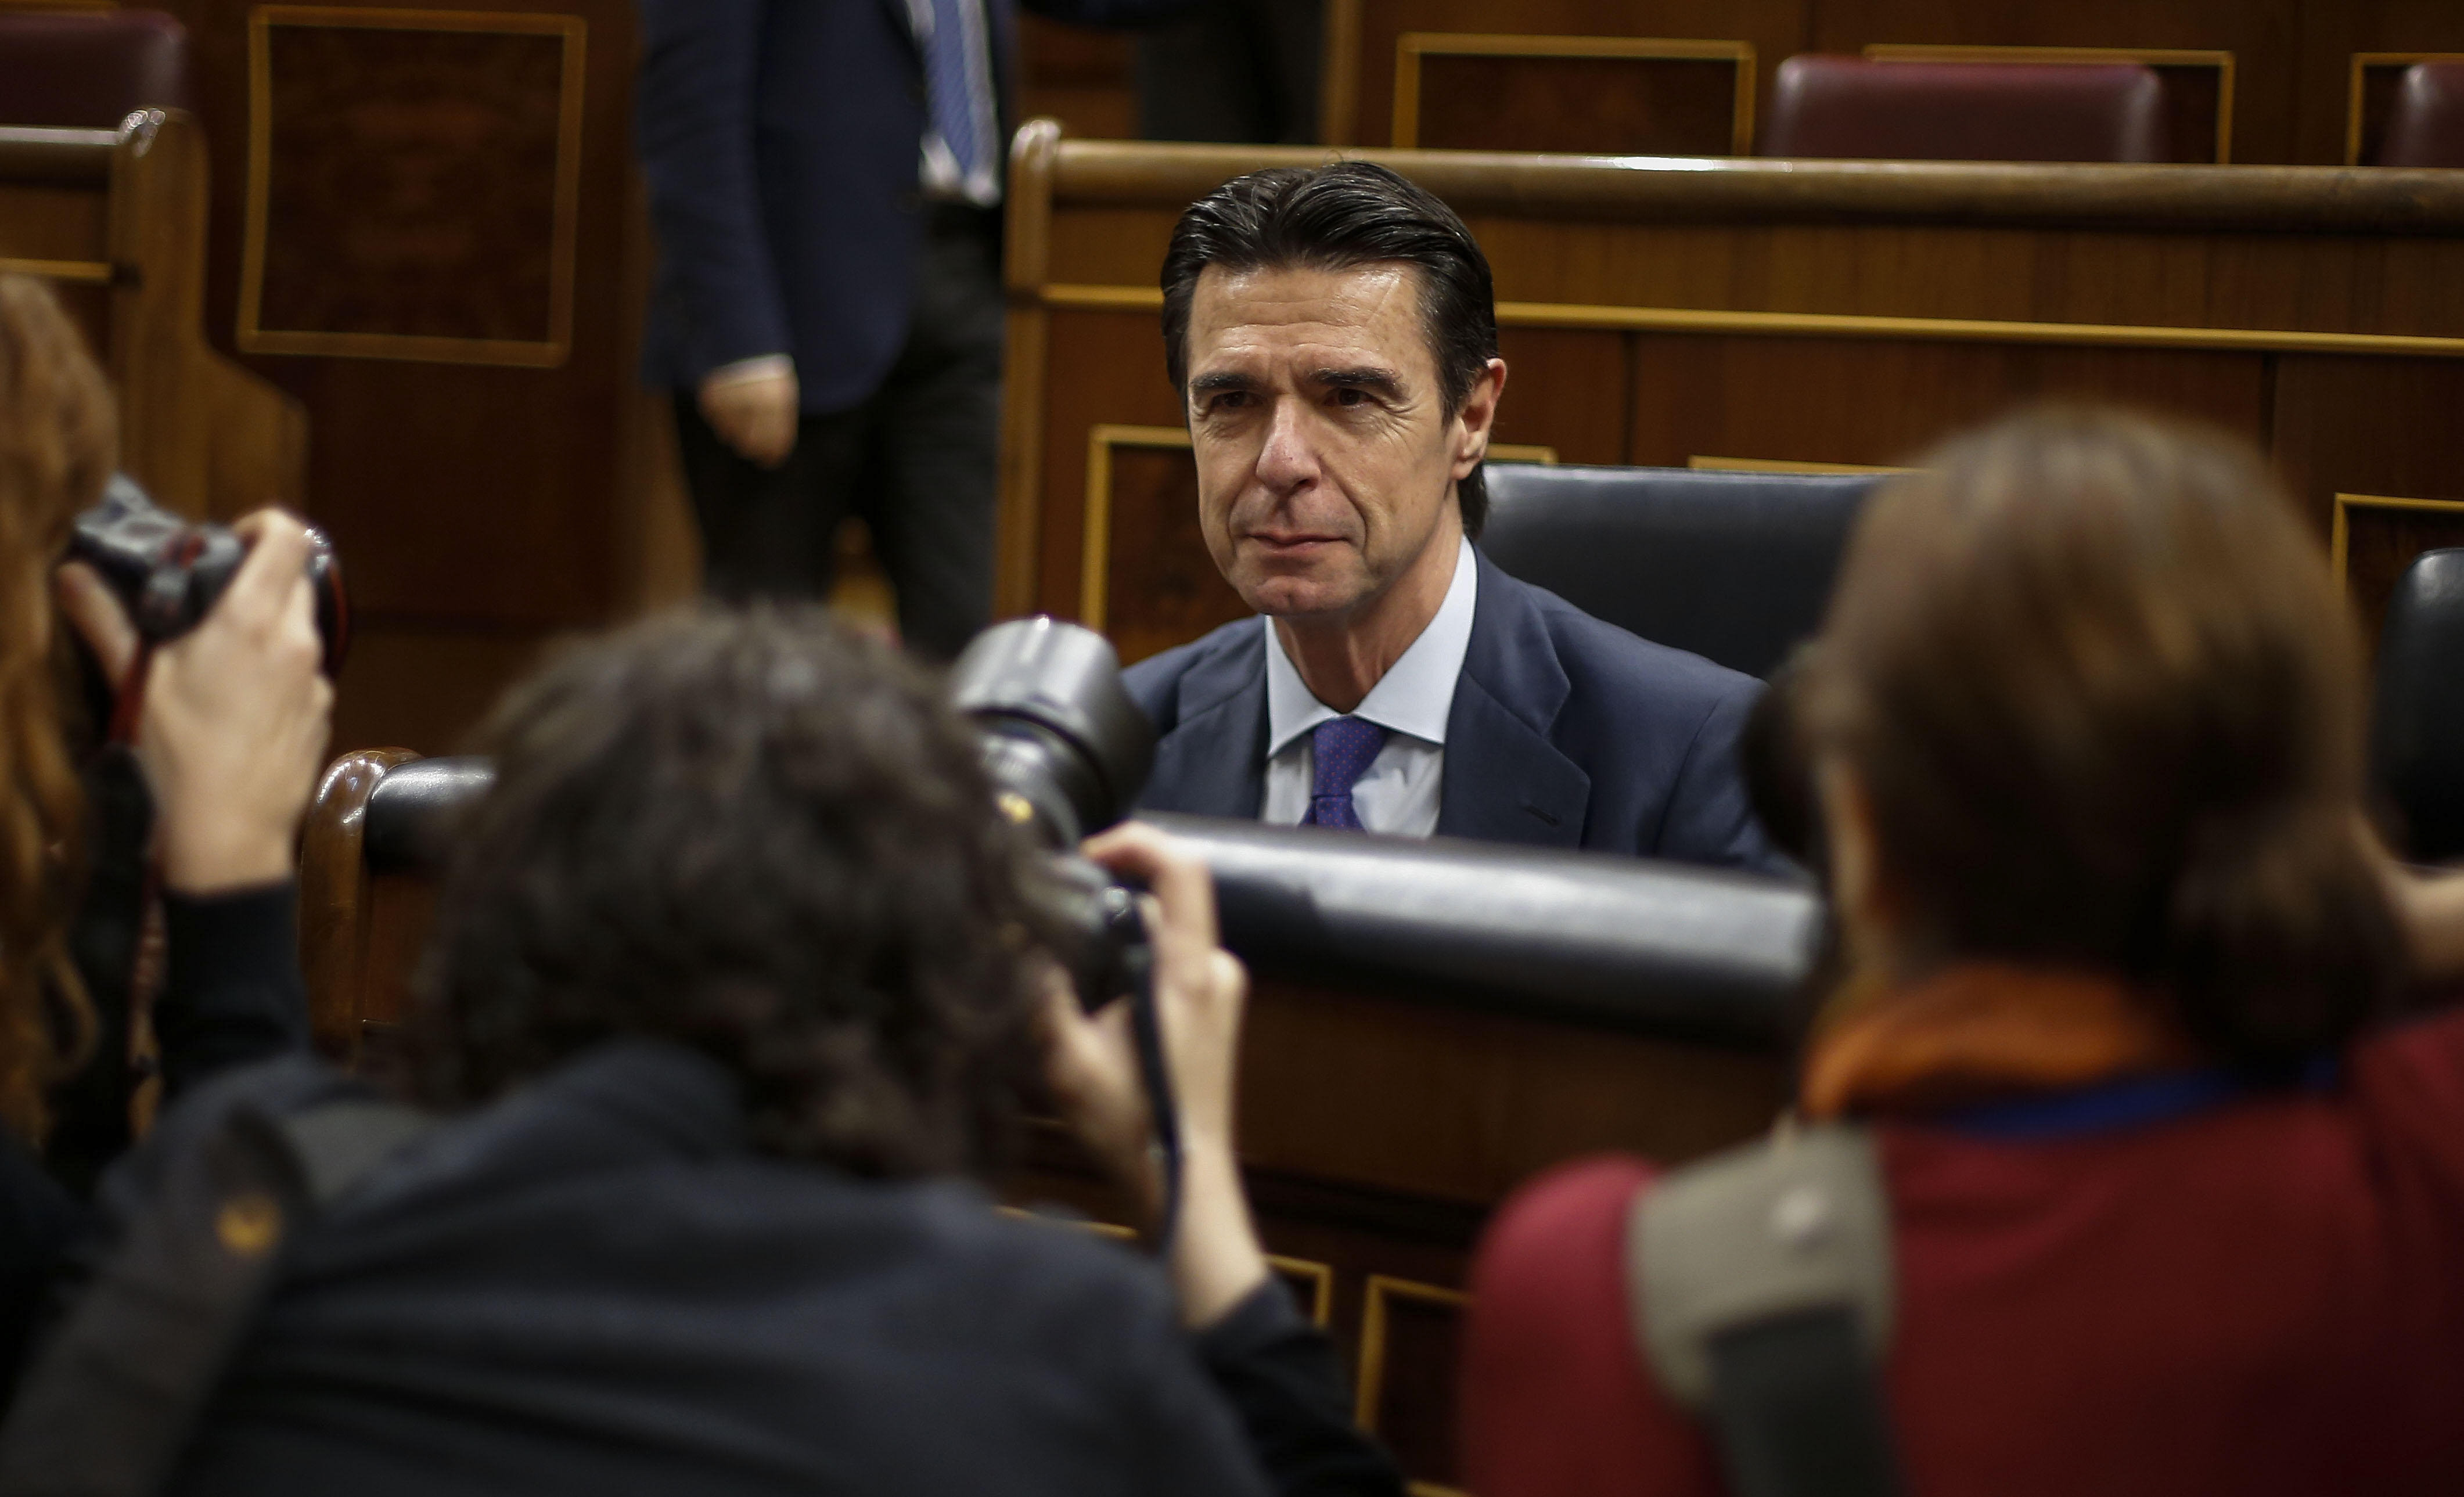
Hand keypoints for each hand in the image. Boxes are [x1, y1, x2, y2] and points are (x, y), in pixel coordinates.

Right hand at [56, 510, 333, 894]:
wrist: (229, 833)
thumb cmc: (180, 756)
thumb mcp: (138, 681)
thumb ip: (109, 621)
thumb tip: (74, 574)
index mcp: (255, 621)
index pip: (289, 537)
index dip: (265, 525)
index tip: (232, 540)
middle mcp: (297, 642)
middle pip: (297, 579)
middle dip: (261, 577)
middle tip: (215, 598)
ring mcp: (316, 679)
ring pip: (301, 626)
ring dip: (269, 624)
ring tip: (220, 653)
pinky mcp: (323, 712)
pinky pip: (304, 670)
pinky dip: (278, 666)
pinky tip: (239, 699)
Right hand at [698, 366, 798, 468]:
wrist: (738, 336)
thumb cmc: (765, 365)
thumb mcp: (782, 388)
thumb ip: (779, 418)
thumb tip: (771, 451)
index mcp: (778, 402)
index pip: (775, 441)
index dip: (772, 455)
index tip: (769, 462)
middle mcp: (754, 405)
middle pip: (751, 445)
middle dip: (752, 449)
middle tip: (751, 449)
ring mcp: (731, 402)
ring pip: (730, 436)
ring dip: (735, 433)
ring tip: (740, 417)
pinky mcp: (711, 398)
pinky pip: (715, 421)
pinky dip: (720, 419)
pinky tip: (727, 407)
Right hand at [1040, 822, 1267, 1325]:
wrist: (1185, 1184)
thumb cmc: (1133, 1131)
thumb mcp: (1066, 1062)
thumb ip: (1039, 993)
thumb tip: (1011, 939)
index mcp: (1190, 973)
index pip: (1182, 867)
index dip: (1134, 841)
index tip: (1087, 854)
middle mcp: (1218, 970)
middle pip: (1167, 897)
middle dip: (1110, 896)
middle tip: (1058, 913)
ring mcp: (1223, 988)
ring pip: (1166, 929)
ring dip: (1120, 932)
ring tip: (1070, 960)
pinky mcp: (1217, 1007)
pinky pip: (1174, 957)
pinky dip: (1136, 958)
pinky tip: (1097, 992)